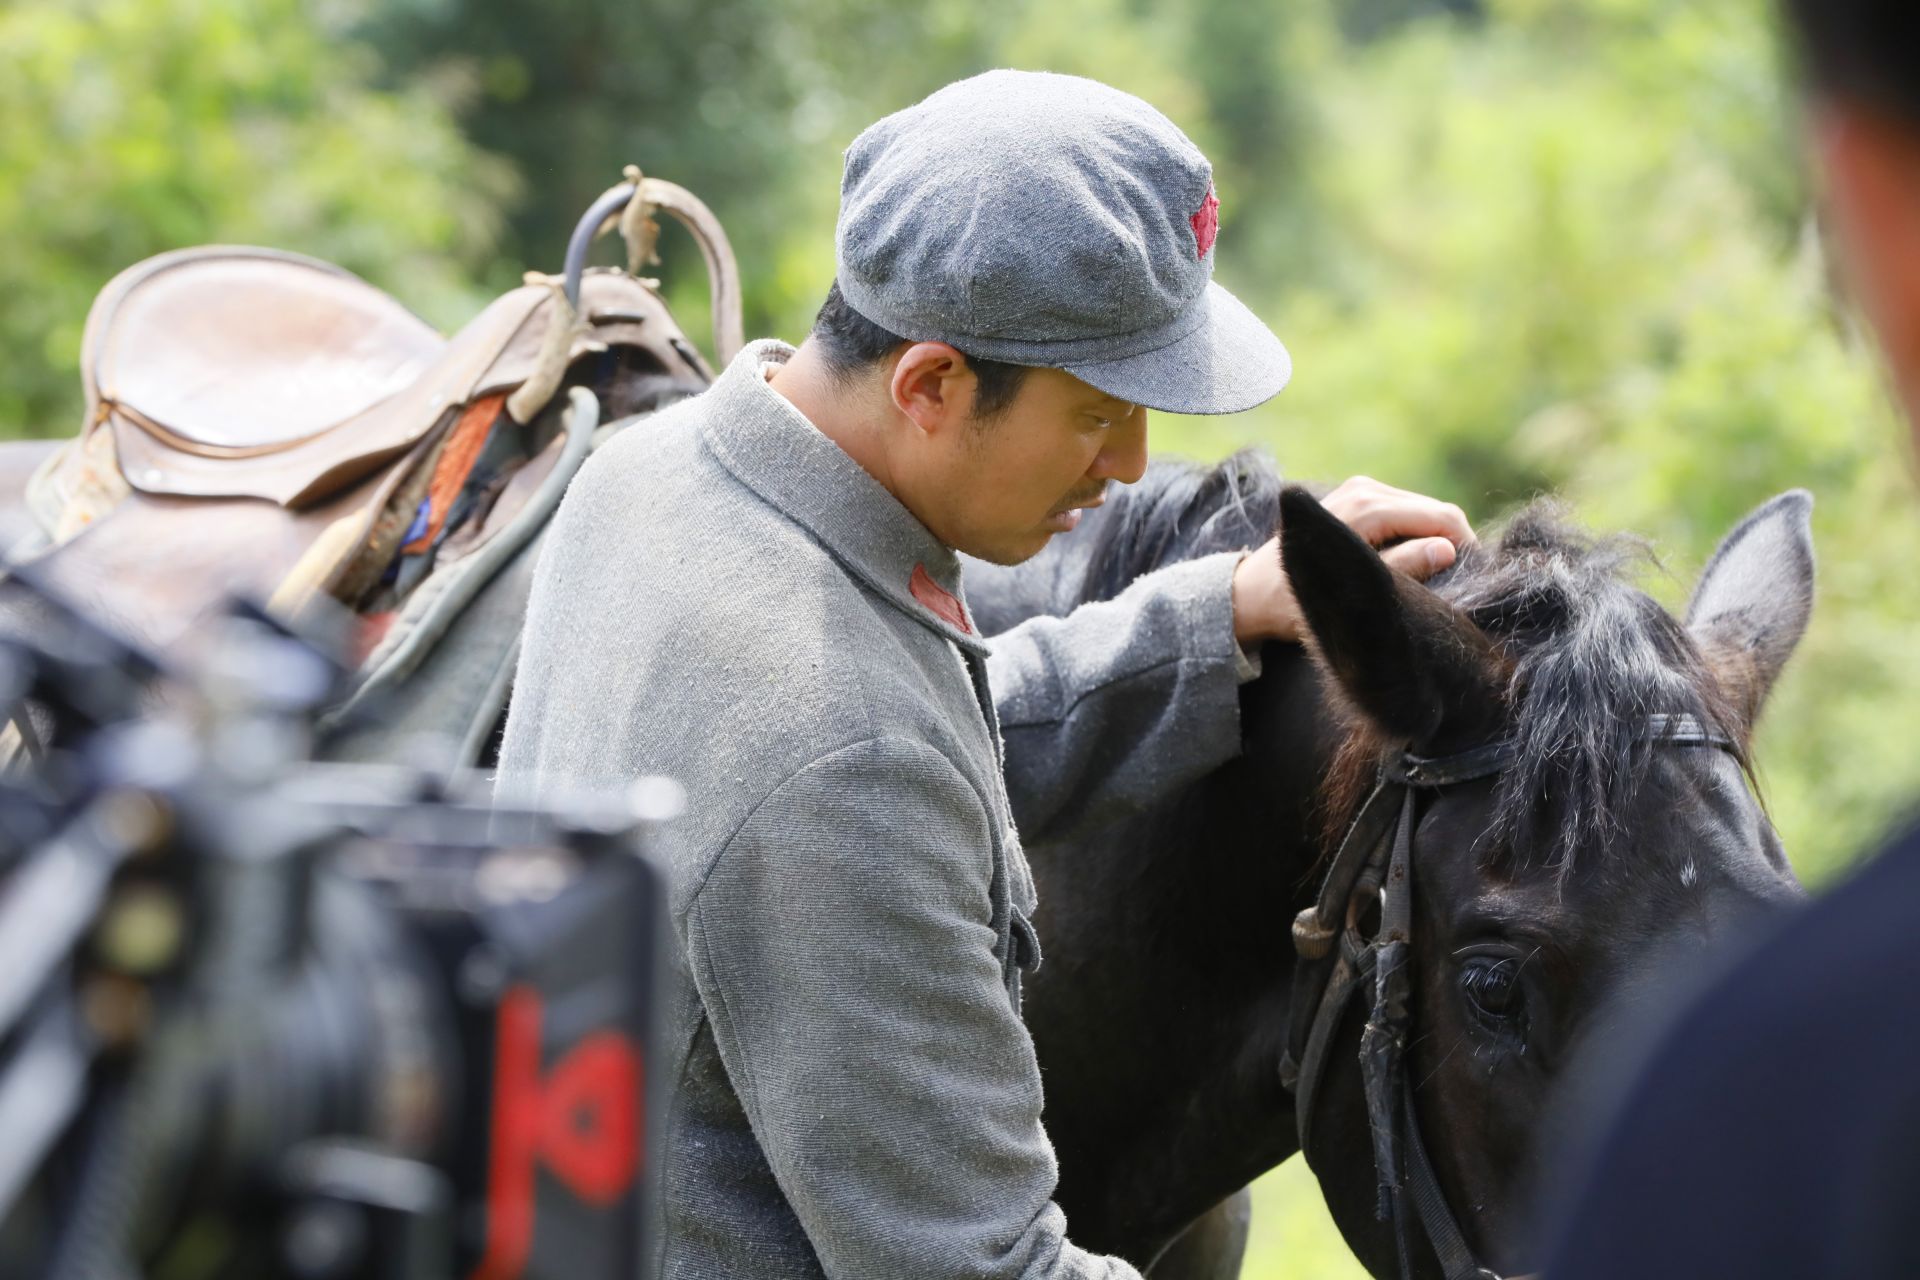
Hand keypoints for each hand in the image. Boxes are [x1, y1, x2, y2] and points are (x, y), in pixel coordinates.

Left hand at [1232, 476, 1473, 646]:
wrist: (1252, 591)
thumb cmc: (1297, 601)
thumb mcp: (1354, 594)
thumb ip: (1403, 569)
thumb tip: (1447, 550)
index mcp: (1366, 507)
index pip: (1441, 517)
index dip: (1466, 547)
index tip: (1476, 581)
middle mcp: (1365, 488)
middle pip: (1436, 511)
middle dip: (1452, 543)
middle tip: (1462, 584)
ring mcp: (1360, 489)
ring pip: (1423, 510)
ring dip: (1435, 540)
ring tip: (1438, 578)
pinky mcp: (1358, 496)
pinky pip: (1404, 512)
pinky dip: (1416, 534)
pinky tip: (1415, 563)